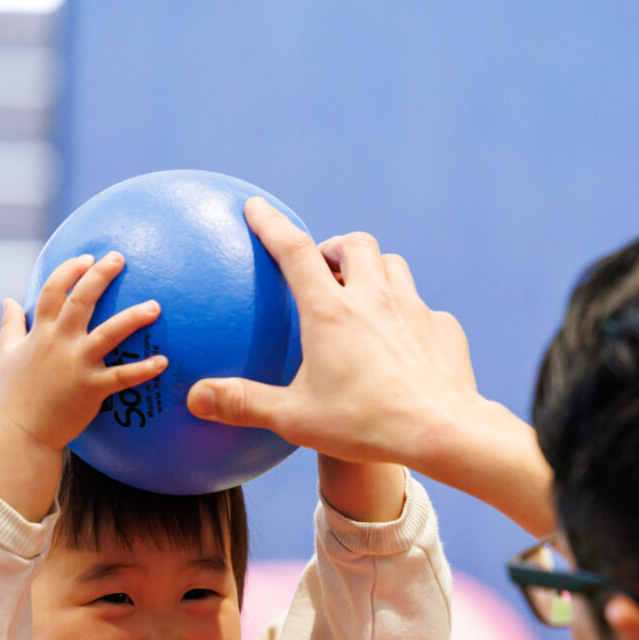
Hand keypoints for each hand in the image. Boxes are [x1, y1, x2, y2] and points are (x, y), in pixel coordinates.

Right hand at [0, 252, 165, 520]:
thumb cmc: (16, 395)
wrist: (23, 434)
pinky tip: (164, 361)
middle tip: (120, 258)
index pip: (52, 290)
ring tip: (155, 306)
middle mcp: (58, 343)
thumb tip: (7, 300)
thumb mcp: (6, 355)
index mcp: (39, 333)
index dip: (70, 271)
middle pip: (81, 300)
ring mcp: (76, 365)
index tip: (87, 258)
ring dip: (132, 318)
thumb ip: (10, 326)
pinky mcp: (92, 389)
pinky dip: (144, 370)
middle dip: (100, 276)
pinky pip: (123, 377)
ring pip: (108, 334)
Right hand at [189, 203, 483, 469]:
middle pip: (355, 244)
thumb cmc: (365, 424)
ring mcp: (414, 309)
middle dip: (336, 246)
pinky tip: (405, 340)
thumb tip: (195, 398)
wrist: (442, 430)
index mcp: (330, 311)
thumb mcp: (295, 419)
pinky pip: (424, 310)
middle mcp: (374, 297)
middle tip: (324, 266)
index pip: (293, 250)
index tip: (255, 208)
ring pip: (393, 265)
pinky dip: (410, 315)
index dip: (271, 225)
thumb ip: (243, 403)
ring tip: (364, 294)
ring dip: (375, 270)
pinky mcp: (443, 329)